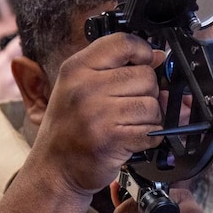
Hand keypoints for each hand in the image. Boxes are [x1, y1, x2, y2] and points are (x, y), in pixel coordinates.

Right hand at [29, 32, 164, 195]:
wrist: (54, 169)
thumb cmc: (69, 129)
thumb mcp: (79, 87)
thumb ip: (115, 68)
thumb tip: (159, 56)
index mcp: (76, 68)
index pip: (123, 42)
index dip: (143, 52)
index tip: (146, 62)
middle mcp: (85, 87)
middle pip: (146, 76)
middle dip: (147, 93)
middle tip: (129, 106)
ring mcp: (98, 113)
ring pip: (152, 105)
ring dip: (149, 119)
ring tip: (127, 125)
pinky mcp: (112, 138)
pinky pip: (151, 130)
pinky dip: (149, 137)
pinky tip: (130, 139)